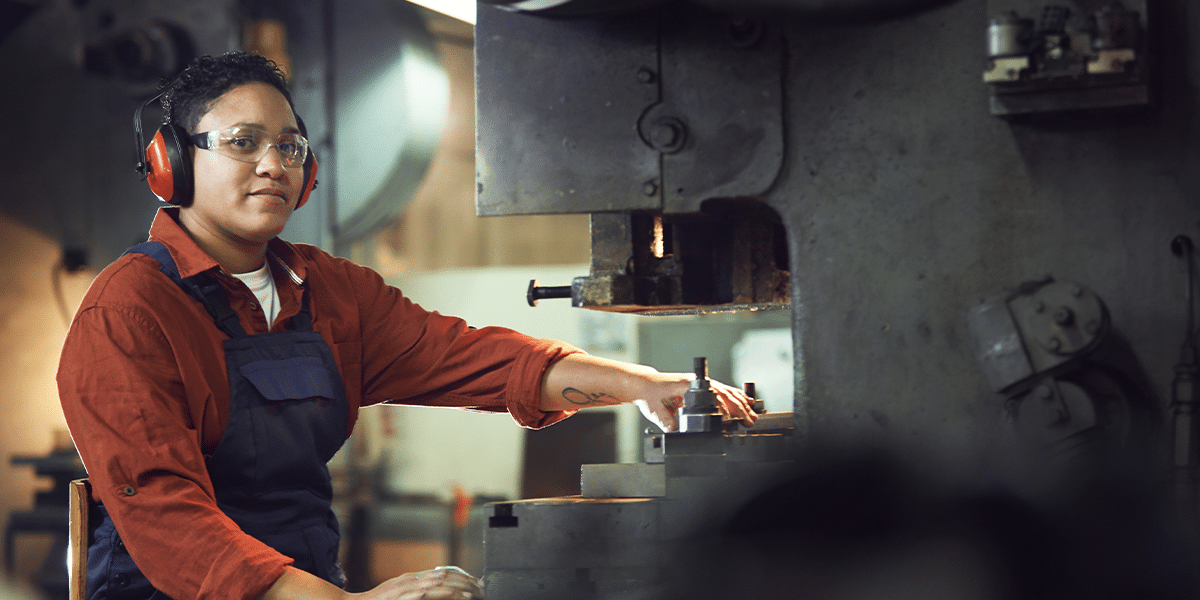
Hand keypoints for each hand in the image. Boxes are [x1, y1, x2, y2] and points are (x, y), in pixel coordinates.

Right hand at [356, 566, 483, 599]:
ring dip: (463, 586)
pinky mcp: (407, 596)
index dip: (460, 576)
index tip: (474, 582)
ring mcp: (409, 587)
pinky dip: (450, 594)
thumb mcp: (399, 596)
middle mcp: (412, 580)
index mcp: (411, 579)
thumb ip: (416, 593)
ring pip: (443, 582)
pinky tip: (463, 596)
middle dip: (466, 580)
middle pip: (446, 576)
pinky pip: (433, 593)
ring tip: (478, 591)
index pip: (441, 573)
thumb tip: (433, 594)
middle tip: (482, 586)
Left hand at [635, 375, 757, 432]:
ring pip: (726, 392)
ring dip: (740, 403)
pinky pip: (721, 391)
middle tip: (749, 420)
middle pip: (723, 393)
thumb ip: (668, 423)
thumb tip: (678, 434)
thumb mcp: (656, 412)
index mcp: (686, 385)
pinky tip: (746, 402)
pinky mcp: (701, 388)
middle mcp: (696, 382)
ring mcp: (700, 384)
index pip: (710, 395)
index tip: (730, 419)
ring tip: (751, 415)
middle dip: (739, 407)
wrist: (644, 385)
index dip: (722, 407)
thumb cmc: (649, 395)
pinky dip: (735, 397)